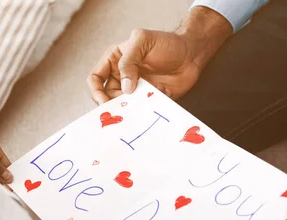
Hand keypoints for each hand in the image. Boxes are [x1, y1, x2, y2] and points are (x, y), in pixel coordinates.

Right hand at [87, 6, 231, 103]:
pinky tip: (153, 102)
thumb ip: (129, 60)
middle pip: (105, 97)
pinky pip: (139, 112)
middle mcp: (121, 77)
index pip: (95, 78)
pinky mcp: (147, 101)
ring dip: (128, 108)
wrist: (192, 55)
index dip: (95, 91)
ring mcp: (134, 90)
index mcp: (114, 61)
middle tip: (123, 108)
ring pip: (122, 106)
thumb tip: (125, 87)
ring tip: (141, 103)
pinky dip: (142, 111)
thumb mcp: (143, 40)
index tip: (104, 101)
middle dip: (112, 104)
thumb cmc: (167, 43)